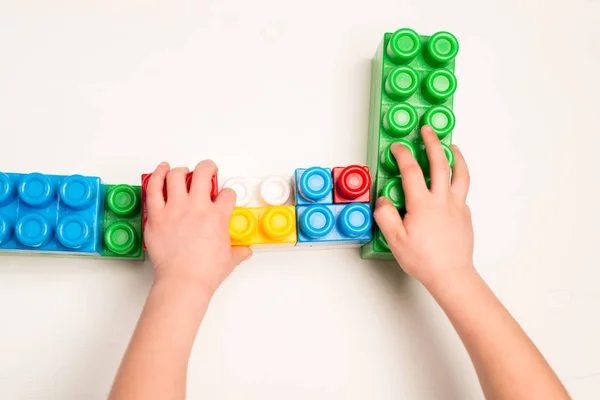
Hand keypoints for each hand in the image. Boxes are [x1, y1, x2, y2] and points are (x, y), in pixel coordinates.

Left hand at [144, 160, 251, 294]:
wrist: (183, 282)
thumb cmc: (204, 273)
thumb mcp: (230, 260)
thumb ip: (239, 251)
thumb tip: (245, 250)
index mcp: (217, 216)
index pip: (227, 194)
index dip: (227, 194)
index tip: (223, 198)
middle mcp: (197, 208)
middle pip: (203, 173)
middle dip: (208, 167)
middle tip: (208, 170)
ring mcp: (175, 209)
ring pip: (176, 176)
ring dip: (181, 171)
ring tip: (183, 172)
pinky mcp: (157, 215)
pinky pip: (154, 188)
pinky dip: (157, 175)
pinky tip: (161, 169)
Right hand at [374, 125, 472, 287]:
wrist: (451, 275)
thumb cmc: (424, 260)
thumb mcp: (395, 240)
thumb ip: (386, 216)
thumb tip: (383, 200)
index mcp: (422, 204)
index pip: (411, 170)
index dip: (403, 155)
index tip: (397, 147)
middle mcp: (442, 200)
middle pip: (439, 163)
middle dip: (432, 142)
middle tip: (428, 130)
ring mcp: (457, 207)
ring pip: (460, 174)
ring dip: (455, 157)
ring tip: (452, 146)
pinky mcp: (465, 216)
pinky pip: (463, 192)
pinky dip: (458, 180)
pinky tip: (453, 183)